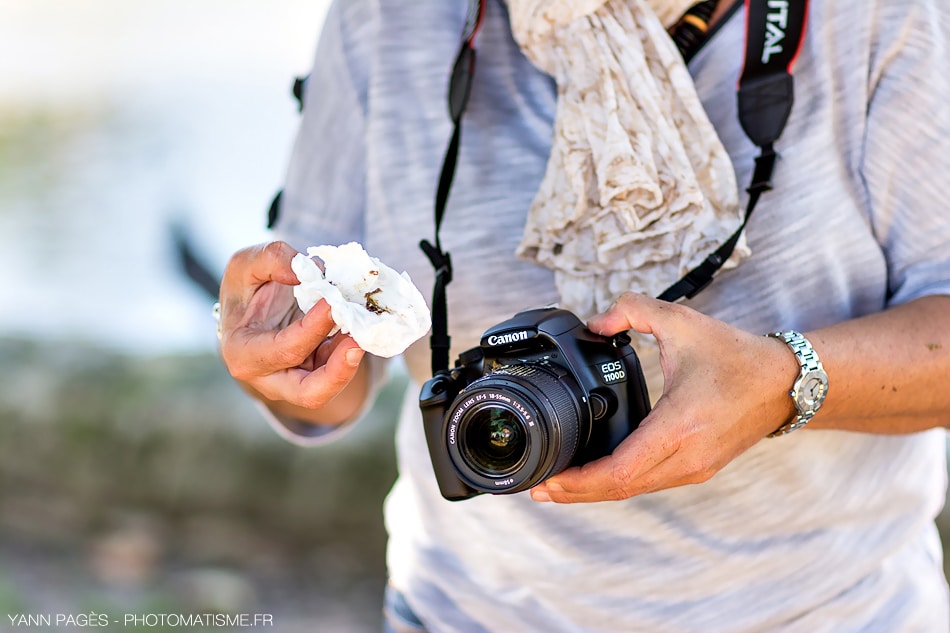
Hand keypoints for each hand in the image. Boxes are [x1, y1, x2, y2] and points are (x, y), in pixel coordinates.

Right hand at [218, 241, 365, 420]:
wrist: (252, 310)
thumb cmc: (246, 289)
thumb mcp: (245, 265)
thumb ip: (270, 258)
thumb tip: (305, 269)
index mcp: (242, 353)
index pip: (283, 350)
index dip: (312, 328)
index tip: (333, 302)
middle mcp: (267, 378)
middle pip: (309, 392)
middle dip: (339, 370)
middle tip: (359, 340)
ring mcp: (293, 382)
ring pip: (328, 389)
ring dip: (350, 364)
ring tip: (364, 333)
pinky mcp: (315, 376)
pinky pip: (337, 373)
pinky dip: (351, 352)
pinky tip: (360, 328)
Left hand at [531, 292, 795, 502]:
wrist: (786, 383)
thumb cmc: (735, 355)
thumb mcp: (680, 321)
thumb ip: (631, 310)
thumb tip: (593, 323)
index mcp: (679, 425)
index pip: (619, 470)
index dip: (578, 481)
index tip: (548, 480)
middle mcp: (687, 457)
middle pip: (620, 489)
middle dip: (575, 492)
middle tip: (538, 488)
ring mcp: (695, 469)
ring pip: (635, 491)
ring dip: (595, 492)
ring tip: (559, 485)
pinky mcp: (698, 470)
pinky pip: (650, 483)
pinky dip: (618, 484)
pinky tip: (597, 477)